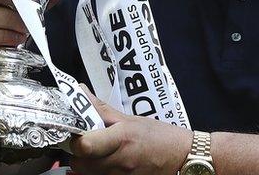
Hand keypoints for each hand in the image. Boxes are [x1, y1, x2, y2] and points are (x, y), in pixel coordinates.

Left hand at [70, 90, 192, 174]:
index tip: (77, 134)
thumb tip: (79, 92)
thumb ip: (101, 109)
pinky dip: (99, 174)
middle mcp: (120, 161)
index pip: (84, 145)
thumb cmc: (159, 136)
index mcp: (121, 139)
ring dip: (88, 167)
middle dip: (79, 156)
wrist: (182, 157)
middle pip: (79, 165)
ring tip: (99, 156)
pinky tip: (108, 166)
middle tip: (88, 146)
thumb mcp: (130, 118)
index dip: (75, 140)